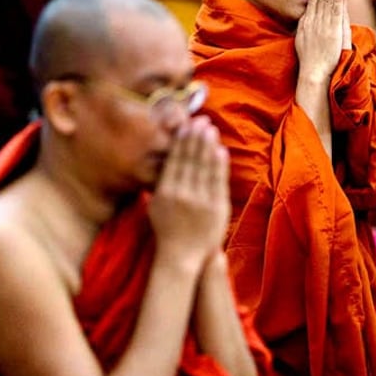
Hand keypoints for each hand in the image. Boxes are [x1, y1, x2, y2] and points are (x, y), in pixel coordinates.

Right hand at [148, 116, 229, 268]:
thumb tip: (163, 158)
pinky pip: (218, 181)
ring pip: (205, 167)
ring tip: (211, 128)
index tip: (187, 124)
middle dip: (196, 137)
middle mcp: (182, 195)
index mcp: (165, 192)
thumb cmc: (167, 229)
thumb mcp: (155, 205)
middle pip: (190, 159)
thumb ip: (159, 183)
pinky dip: (220, 164)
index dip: (182, 140)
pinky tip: (221, 149)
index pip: (175, 160)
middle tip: (202, 119)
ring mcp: (201, 202)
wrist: (182, 257)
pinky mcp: (217, 208)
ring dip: (208, 145)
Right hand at [294, 0, 348, 84]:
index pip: (312, 0)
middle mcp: (313, 22)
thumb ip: (305, 27)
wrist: (313, 74)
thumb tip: (305, 17)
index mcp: (306, 23)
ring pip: (327, 2)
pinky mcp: (332, 32)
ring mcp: (322, 26)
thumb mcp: (302, 40)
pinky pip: (335, 13)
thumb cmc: (309, 61)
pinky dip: (338, 0)